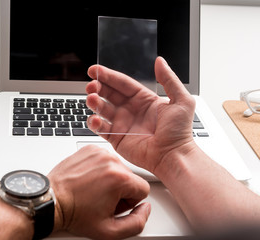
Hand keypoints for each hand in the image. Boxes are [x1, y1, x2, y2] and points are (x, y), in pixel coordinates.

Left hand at [48, 145, 149, 239]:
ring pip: (118, 168)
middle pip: (130, 177)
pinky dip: (99, 169)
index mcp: (119, 178)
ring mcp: (98, 152)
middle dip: (120, 190)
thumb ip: (136, 223)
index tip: (114, 205)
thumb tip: (145, 208)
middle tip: (101, 200)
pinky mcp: (88, 150)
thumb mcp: (109, 230)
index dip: (130, 202)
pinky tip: (88, 180)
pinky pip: (104, 159)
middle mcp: (110, 160)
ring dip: (110, 179)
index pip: (143, 188)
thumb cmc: (74, 213)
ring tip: (93, 190)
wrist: (51, 200)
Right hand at [86, 57, 196, 173]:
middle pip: (109, 94)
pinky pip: (101, 128)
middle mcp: (131, 110)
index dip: (108, 76)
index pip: (122, 83)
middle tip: (91, 86)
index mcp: (143, 99)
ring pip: (102, 109)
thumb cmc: (180, 132)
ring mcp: (122, 124)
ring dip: (94, 103)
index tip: (94, 70)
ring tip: (91, 100)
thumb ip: (169, 79)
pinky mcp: (116, 138)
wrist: (174, 156)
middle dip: (97, 88)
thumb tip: (160, 61)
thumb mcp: (181, 100)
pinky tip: (95, 119)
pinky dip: (94, 123)